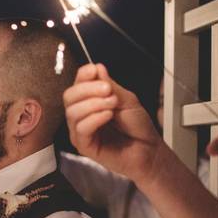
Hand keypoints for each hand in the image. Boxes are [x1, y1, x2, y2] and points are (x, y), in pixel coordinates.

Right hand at [63, 64, 163, 184]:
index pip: (77, 84)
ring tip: (113, 104)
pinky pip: (81, 128)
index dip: (83, 75)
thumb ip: (111, 85)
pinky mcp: (84, 146)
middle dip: (87, 89)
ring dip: (93, 104)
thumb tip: (97, 68)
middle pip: (69, 96)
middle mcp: (82, 115)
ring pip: (73, 112)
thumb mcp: (127, 99)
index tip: (94, 70)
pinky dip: (94, 118)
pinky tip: (108, 116)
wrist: (148, 150)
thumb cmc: (138, 126)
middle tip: (107, 90)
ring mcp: (80, 131)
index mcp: (90, 101)